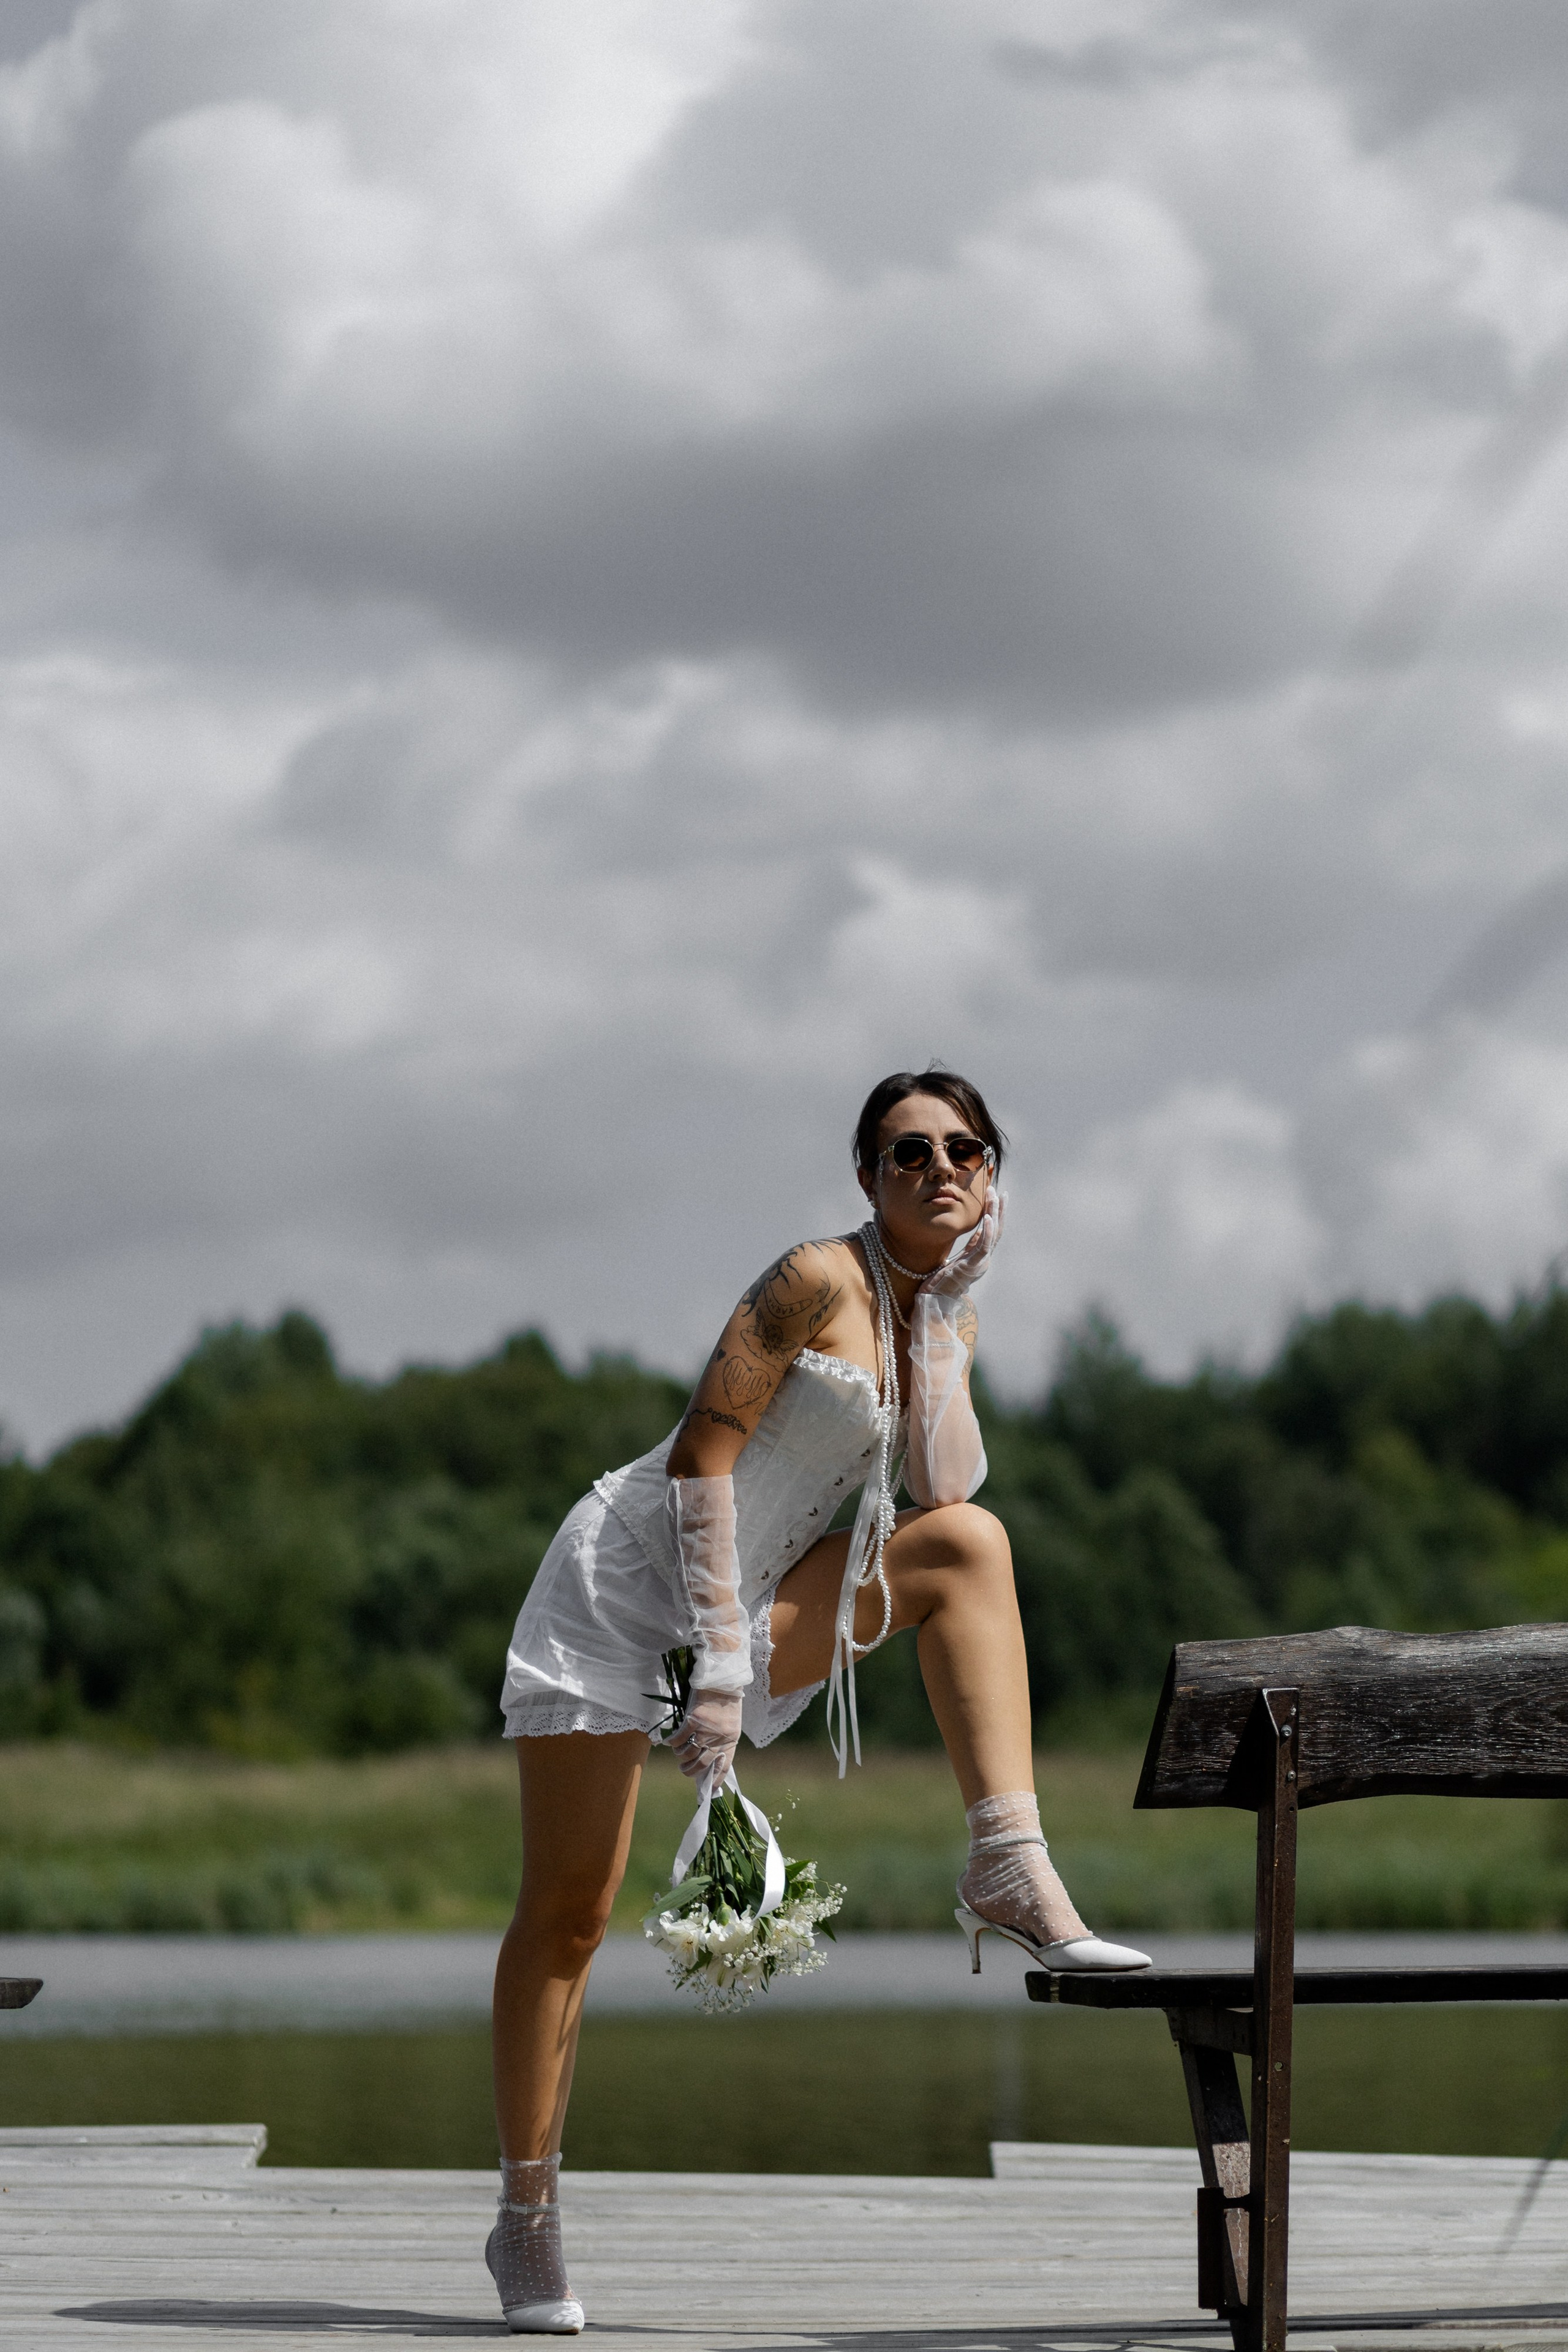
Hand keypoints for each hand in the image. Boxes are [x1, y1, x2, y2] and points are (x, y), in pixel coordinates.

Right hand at [669, 1687, 742, 1787]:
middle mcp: (719, 1738)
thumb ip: (722, 1740)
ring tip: (678, 1754)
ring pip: (689, 1753)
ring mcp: (706, 1730)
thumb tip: (709, 1757)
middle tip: (684, 1770)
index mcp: (731, 1740)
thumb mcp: (731, 1723)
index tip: (708, 1790)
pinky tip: (669, 1742)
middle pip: (703, 1764)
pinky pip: (680, 1738)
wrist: (722, 1679)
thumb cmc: (727, 1701)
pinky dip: (673, 1743)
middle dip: (691, 1772)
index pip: (724, 1767)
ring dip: (680, 1757)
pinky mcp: (693, 1720)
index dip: (715, 1780)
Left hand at [921, 1184, 1004, 1298]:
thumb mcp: (958, 1260)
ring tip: (996, 1197)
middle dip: (999, 1210)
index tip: (998, 1198)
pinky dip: (987, 1231)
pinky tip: (988, 1217)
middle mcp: (983, 1259)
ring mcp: (980, 1262)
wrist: (936, 1300)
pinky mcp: (972, 1265)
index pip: (990, 1232)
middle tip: (1002, 1192)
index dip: (995, 1215)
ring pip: (993, 1234)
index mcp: (979, 1256)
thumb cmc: (942, 1283)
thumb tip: (976, 1233)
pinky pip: (983, 1246)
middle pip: (996, 1230)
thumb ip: (969, 1248)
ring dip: (995, 1214)